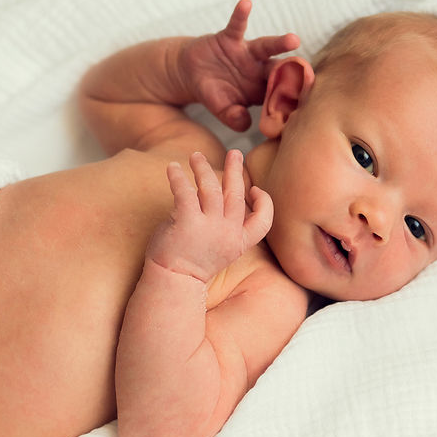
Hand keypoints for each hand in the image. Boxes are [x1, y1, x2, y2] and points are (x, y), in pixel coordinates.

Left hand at [147, 150, 273, 282]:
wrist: (172, 284)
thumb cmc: (190, 265)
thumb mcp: (216, 249)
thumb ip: (221, 225)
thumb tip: (211, 193)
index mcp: (238, 243)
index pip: (263, 222)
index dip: (264, 203)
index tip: (255, 189)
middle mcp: (228, 234)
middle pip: (236, 195)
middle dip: (236, 170)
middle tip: (235, 152)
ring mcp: (209, 228)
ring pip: (211, 188)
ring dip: (203, 168)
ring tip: (195, 156)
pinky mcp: (188, 222)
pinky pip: (185, 192)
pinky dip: (178, 177)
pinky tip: (171, 167)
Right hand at [179, 0, 298, 130]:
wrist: (190, 73)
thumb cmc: (212, 92)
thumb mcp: (221, 109)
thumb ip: (233, 117)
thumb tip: (245, 124)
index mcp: (260, 89)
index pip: (278, 93)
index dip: (289, 97)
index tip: (302, 103)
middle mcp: (259, 69)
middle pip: (280, 69)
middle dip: (293, 71)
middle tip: (307, 74)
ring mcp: (247, 53)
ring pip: (266, 47)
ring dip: (280, 43)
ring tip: (294, 40)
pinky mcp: (230, 38)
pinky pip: (237, 25)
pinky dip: (241, 15)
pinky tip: (246, 3)